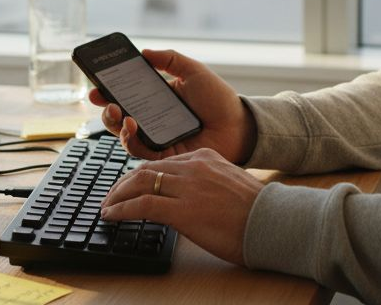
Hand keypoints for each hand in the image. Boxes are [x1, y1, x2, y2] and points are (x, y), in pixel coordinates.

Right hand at [89, 48, 256, 162]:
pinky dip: (132, 140)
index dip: (108, 91)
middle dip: (105, 109)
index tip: (96, 83)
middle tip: (103, 100)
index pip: (126, 95)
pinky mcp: (164, 156)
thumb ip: (169, 59)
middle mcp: (153, 121)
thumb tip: (144, 52)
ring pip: (125, 136)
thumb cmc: (219, 99)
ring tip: (119, 113)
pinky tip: (133, 127)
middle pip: (119, 118)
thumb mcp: (193, 71)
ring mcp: (157, 139)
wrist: (240, 126)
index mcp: (157, 100)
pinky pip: (140, 151)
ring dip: (115, 125)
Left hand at [100, 148, 263, 265]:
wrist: (273, 223)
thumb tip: (187, 199)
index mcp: (205, 158)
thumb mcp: (229, 186)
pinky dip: (122, 209)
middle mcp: (194, 167)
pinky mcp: (183, 210)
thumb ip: (206, 185)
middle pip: (146, 169)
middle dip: (123, 183)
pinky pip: (142, 205)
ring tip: (107, 206)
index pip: (163, 162)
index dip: (141, 174)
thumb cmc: (257, 212)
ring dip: (117, 195)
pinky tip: (112, 216)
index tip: (130, 185)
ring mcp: (187, 187)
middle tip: (112, 196)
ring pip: (139, 182)